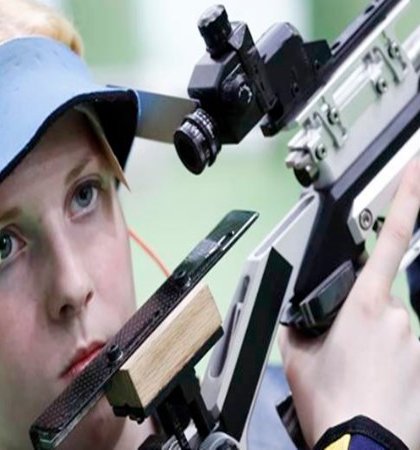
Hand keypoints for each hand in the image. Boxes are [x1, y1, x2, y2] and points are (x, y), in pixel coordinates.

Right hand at [279, 160, 419, 448]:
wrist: (360, 445)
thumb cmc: (331, 401)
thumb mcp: (297, 354)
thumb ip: (301, 323)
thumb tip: (302, 316)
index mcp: (363, 304)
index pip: (390, 239)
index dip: (407, 199)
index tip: (417, 169)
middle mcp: (398, 317)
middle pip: (378, 300)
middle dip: (361, 317)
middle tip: (343, 354)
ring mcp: (416, 341)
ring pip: (392, 329)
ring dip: (375, 345)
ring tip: (357, 375)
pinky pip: (405, 351)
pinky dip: (389, 363)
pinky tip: (374, 383)